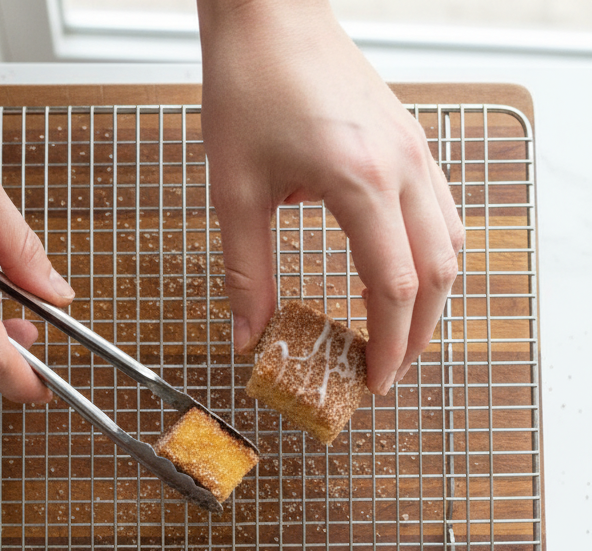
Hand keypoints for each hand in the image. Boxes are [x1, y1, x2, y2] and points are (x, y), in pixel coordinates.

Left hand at [197, 0, 463, 394]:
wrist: (269, 10)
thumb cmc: (249, 82)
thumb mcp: (233, 190)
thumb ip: (245, 271)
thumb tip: (246, 336)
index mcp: (358, 180)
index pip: (393, 287)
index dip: (389, 345)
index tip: (374, 381)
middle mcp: (400, 165)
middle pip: (437, 273)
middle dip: (418, 333)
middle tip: (389, 371)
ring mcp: (413, 150)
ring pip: (449, 242)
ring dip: (431, 297)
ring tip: (399, 334)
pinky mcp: (410, 140)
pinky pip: (441, 210)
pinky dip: (430, 256)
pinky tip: (402, 275)